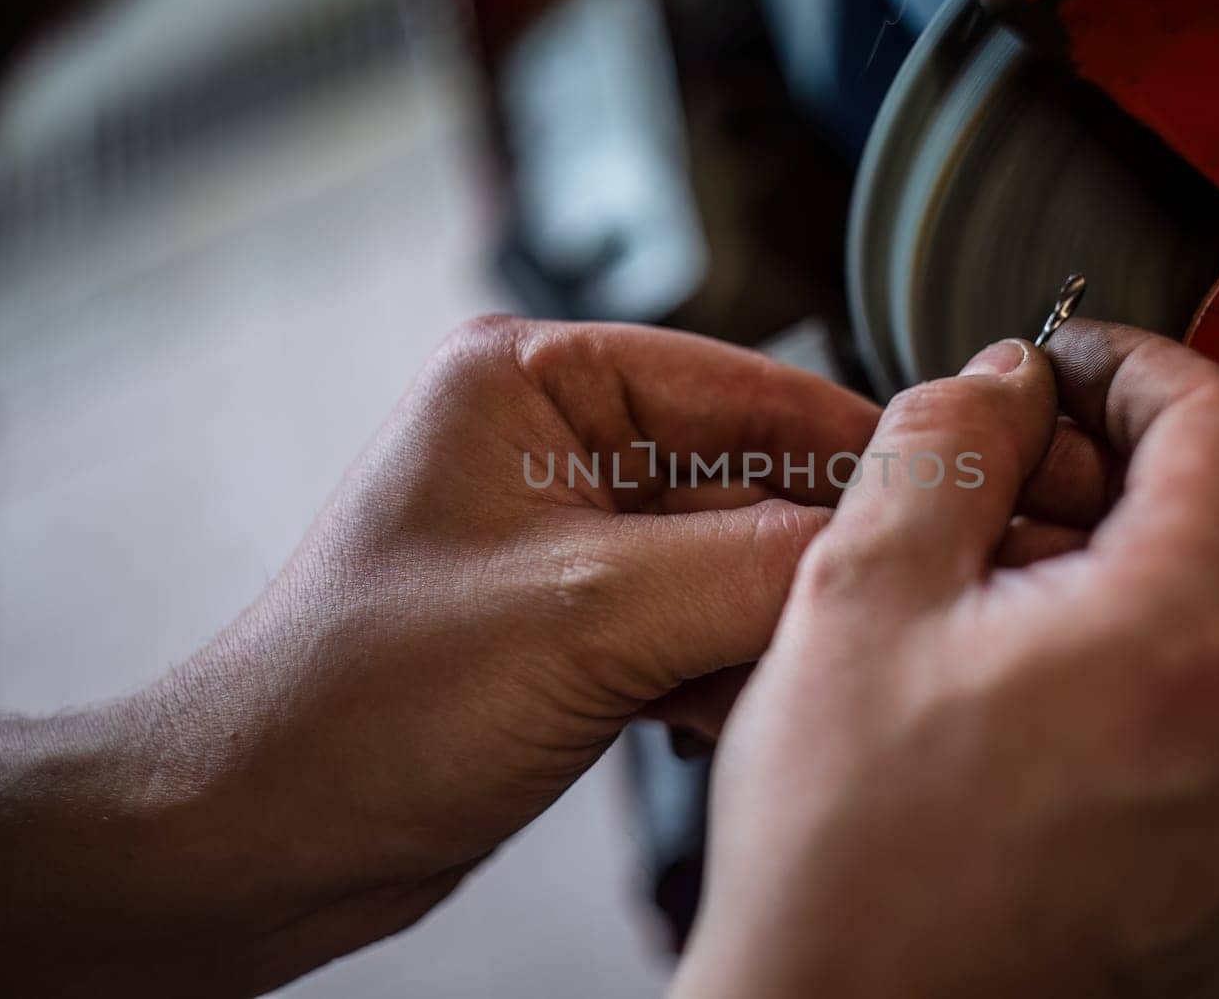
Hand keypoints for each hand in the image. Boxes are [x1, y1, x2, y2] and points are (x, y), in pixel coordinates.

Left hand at [0, 316, 878, 996]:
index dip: (855, 444)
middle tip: (900, 606)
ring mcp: (567, 536)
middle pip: (746, 477)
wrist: (263, 837)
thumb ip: (751, 570)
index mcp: (530, 381)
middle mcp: (552, 443)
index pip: (744, 386)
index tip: (955, 488)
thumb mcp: (585, 616)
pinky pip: (694, 623)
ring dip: (766, 625)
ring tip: (792, 681)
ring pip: (730, 560)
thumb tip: (888, 542)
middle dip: (811, 555)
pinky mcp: (575, 619)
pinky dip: (723, 669)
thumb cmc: (355, 704)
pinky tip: (720, 716)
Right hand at [674, 322, 1218, 998]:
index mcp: (1190, 643)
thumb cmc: (843, 857)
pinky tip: (1071, 684)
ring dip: (1178, 561)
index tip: (1076, 365)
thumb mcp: (856, 595)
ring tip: (1040, 586)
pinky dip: (1193, 664)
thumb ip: (942, 444)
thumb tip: (1002, 380)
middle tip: (1048, 467)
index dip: (1140, 364)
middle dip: (1162, 459)